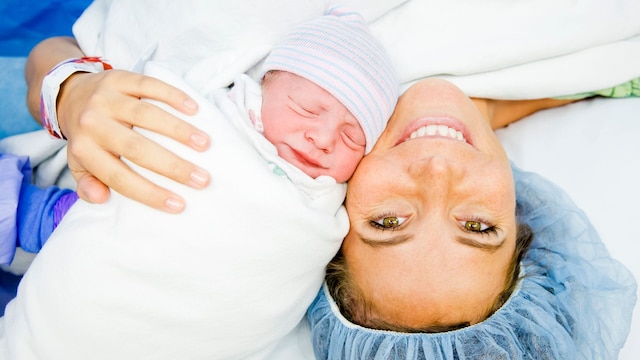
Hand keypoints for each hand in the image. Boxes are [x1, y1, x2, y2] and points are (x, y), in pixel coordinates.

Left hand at [56, 69, 210, 212]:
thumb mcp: (80, 164)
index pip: (118, 176)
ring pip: (146, 115)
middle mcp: (92, 123)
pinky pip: (148, 85)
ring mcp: (106, 98)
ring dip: (179, 130)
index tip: (178, 204)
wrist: (69, 93)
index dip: (149, 192)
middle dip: (172, 166)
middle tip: (201, 179)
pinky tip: (194, 109)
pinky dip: (173, 96)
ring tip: (204, 144)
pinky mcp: (119, 77)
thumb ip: (88, 184)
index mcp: (84, 150)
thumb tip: (101, 198)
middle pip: (136, 148)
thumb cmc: (85, 136)